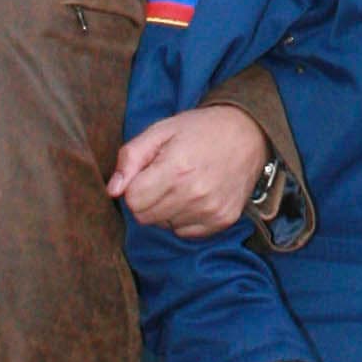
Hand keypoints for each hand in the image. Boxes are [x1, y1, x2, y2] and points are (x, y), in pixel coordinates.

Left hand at [111, 103, 266, 237]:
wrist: (248, 134)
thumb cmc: (200, 129)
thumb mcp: (160, 130)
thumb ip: (131, 157)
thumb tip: (113, 190)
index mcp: (176, 168)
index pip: (133, 201)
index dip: (134, 186)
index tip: (147, 173)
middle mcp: (195, 194)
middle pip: (146, 217)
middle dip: (147, 200)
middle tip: (164, 178)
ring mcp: (211, 210)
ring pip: (164, 226)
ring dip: (166, 209)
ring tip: (183, 184)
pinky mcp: (223, 220)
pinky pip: (185, 232)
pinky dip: (184, 218)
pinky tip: (196, 196)